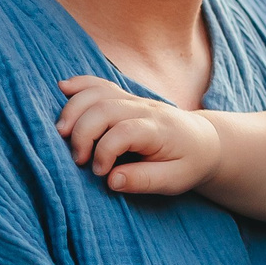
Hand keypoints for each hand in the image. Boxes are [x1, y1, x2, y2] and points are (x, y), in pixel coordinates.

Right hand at [55, 75, 219, 194]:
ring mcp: (134, 100)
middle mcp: (144, 109)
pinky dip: (80, 85)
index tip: (100, 173)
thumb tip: (111, 180)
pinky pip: (100, 84)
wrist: (205, 141)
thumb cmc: (189, 163)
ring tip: (61, 133)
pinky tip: (62, 89)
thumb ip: (144, 180)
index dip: (104, 152)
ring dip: (73, 109)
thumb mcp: (175, 180)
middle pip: (104, 109)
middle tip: (77, 159)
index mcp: (158, 130)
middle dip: (82, 133)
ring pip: (97, 93)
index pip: (124, 132)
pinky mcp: (125, 98)